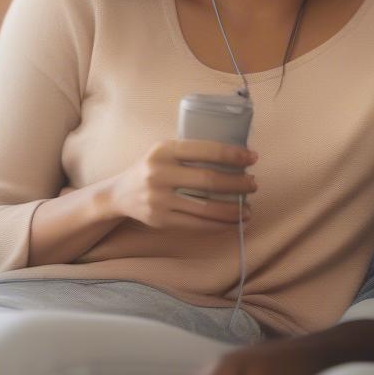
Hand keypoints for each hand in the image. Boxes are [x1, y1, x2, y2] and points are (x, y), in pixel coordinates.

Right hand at [108, 139, 257, 230]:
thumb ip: (192, 151)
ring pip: (205, 207)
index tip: (253, 157)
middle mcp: (159, 173)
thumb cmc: (153, 167)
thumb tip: (237, 156)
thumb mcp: (166, 151)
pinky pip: (196, 224)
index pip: (205, 150)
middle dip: (237, 184)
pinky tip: (233, 223)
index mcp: (164, 149)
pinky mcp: (159, 220)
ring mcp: (158, 199)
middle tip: (254, 184)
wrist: (119, 194)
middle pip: (208, 180)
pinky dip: (219, 225)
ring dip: (232, 210)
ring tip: (249, 209)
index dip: (232, 154)